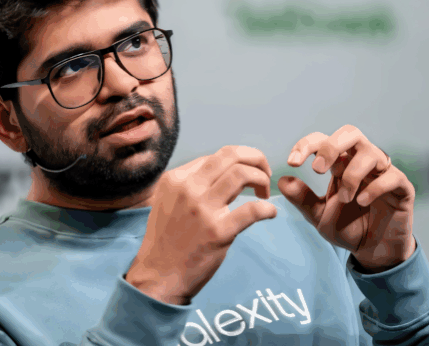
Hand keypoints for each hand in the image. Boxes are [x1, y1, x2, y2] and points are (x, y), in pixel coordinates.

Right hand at [126, 146, 277, 304]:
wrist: (158, 276)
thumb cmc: (167, 240)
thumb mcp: (169, 201)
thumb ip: (192, 185)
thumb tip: (226, 173)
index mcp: (176, 178)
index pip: (216, 156)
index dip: (238, 161)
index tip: (248, 175)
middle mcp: (188, 188)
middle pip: (231, 154)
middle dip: (256, 158)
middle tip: (265, 174)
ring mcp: (202, 209)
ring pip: (242, 173)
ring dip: (262, 179)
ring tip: (264, 193)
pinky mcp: (217, 232)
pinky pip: (251, 210)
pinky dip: (267, 209)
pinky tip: (270, 213)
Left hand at [277, 126, 415, 272]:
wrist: (374, 252)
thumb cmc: (348, 229)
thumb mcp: (319, 216)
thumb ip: (302, 199)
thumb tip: (282, 180)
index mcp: (340, 163)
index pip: (323, 140)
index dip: (306, 145)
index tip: (293, 162)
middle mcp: (362, 162)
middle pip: (350, 132)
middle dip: (331, 146)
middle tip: (317, 170)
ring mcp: (383, 172)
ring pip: (370, 152)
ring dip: (352, 174)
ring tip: (344, 198)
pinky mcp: (401, 187)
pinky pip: (391, 176)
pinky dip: (374, 187)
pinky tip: (362, 202)